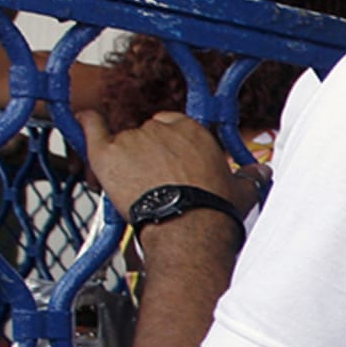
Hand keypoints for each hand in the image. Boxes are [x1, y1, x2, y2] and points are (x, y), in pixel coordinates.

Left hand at [77, 109, 239, 217]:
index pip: (174, 125)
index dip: (171, 144)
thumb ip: (249, 177)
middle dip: (150, 153)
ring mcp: (133, 139)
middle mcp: (162, 129)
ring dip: (126, 158)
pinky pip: (92, 130)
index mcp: (194, 131)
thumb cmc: (212, 210)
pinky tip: (85, 119)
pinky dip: (87, 125)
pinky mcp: (109, 153)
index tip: (173, 160)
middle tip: (156, 179)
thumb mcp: (240, 190)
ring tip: (133, 185)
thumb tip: (260, 175)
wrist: (188, 227)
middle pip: (149, 133)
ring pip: (124, 141)